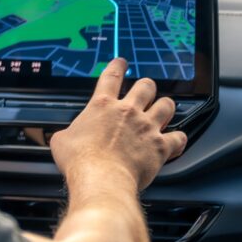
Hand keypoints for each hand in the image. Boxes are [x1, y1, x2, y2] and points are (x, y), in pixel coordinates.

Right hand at [49, 58, 186, 191]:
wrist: (101, 178)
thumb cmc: (80, 160)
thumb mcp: (61, 141)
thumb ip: (67, 134)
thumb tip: (63, 138)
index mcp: (102, 106)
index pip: (112, 76)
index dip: (118, 66)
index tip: (122, 63)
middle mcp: (127, 111)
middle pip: (146, 86)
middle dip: (147, 86)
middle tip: (145, 90)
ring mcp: (146, 127)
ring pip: (166, 105)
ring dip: (166, 107)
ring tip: (164, 110)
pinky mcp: (159, 146)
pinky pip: (178, 137)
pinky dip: (179, 139)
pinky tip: (177, 140)